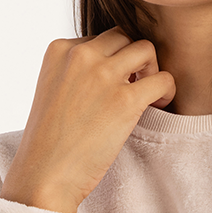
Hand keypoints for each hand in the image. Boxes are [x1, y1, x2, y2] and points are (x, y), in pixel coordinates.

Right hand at [1, 29, 175, 212]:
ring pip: (147, 49)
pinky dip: (167, 91)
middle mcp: (80, 55)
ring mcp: (103, 75)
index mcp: (59, 49)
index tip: (111, 86)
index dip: (111, 61)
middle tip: (134, 86)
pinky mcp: (125, 100)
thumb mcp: (52, 90)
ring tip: (146, 95)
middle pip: (124, 36)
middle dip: (133, 59)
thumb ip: (76, 72)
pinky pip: (163, 79)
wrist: (43, 176)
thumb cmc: (48, 143)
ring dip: (152, 70)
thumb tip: (112, 67)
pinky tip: (158, 106)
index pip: (100, 39)